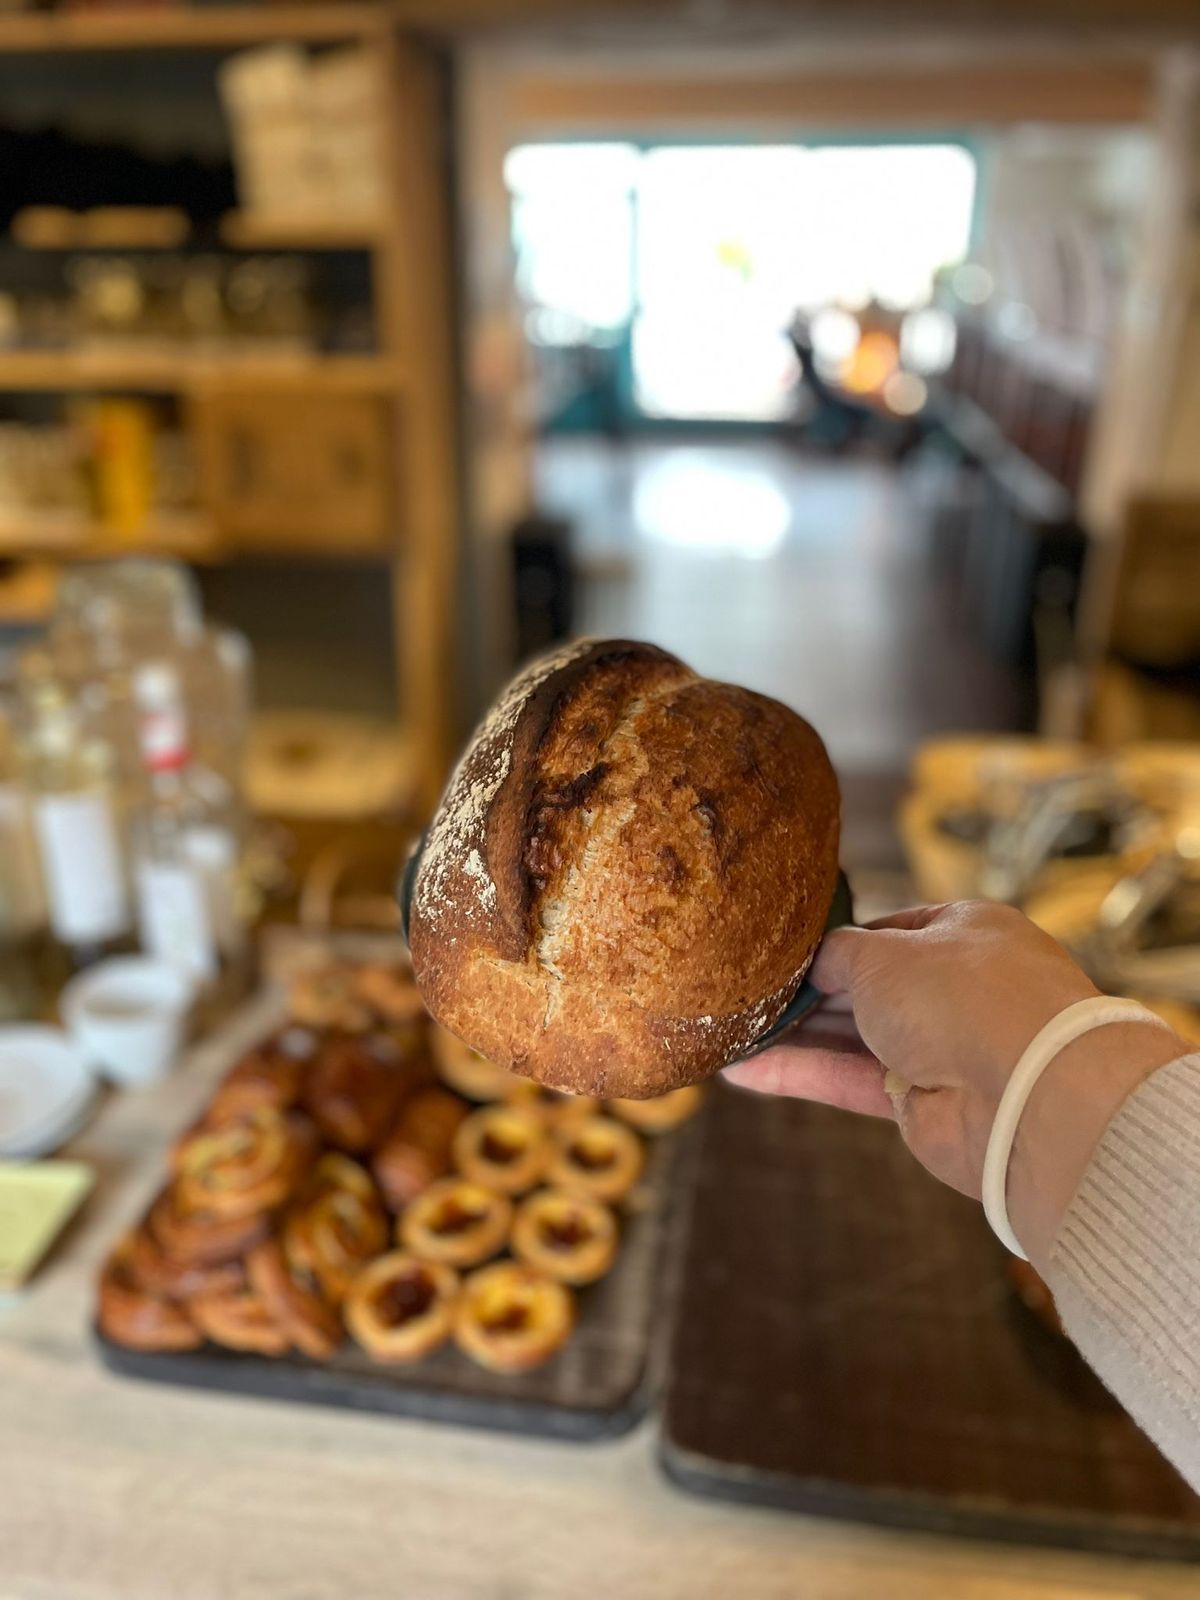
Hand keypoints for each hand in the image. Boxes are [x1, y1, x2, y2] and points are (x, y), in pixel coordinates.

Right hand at [725, 901, 1187, 1263]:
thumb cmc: (961, 996)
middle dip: (809, 989)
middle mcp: (956, 988)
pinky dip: (800, 1074)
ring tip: (729, 1029)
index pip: (890, 928)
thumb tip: (816, 964)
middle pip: (866, 985)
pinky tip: (741, 1071)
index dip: (836, 938)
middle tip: (744, 989)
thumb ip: (838, 954)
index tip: (784, 948)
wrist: (1026, 1094)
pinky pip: (848, 1081)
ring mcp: (940, 1047)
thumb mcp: (882, 954)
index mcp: (964, 932)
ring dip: (794, 1034)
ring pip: (852, 1036)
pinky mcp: (919, 1102)